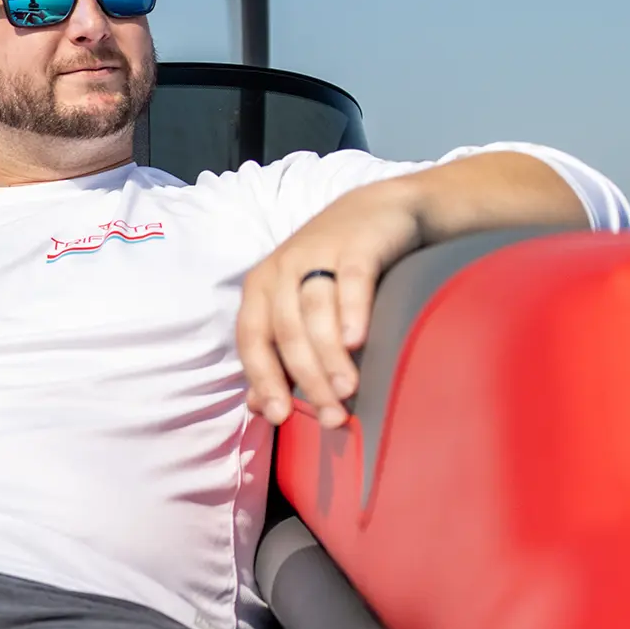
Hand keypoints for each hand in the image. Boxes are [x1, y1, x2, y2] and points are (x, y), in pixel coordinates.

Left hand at [237, 181, 424, 429]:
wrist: (378, 212)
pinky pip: (351, 281)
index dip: (263, 379)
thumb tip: (258, 406)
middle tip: (331, 415)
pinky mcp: (355, 246)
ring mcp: (316, 254)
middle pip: (286, 333)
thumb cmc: (332, 271)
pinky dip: (352, 311)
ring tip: (349, 390)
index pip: (251, 340)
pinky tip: (358, 341)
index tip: (280, 416)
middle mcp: (281, 270)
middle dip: (307, 379)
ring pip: (315, 312)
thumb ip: (279, 355)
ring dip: (330, 355)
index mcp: (260, 288)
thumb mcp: (297, 307)